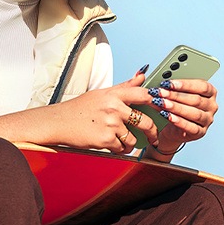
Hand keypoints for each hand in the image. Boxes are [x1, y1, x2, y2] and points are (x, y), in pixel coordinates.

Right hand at [41, 68, 158, 153]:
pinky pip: (122, 148)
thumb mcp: (102, 93)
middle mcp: (114, 107)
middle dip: (152, 132)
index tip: (164, 108)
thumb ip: (124, 86)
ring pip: (133, 138)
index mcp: (114, 94)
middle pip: (145, 122)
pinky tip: (112, 145)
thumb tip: (142, 75)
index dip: (158, 102)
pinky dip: (119, 149)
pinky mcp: (105, 139)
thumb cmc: (80, 108)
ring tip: (124, 142)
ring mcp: (110, 124)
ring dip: (132, 144)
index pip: (144, 95)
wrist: (59, 122)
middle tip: (152, 136)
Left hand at [147, 78, 217, 154]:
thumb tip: (163, 83)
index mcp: (210, 92)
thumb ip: (174, 87)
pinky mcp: (201, 132)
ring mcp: (207, 120)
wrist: (174, 127)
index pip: (202, 86)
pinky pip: (191, 127)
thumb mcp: (177, 94)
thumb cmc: (177, 106)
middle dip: (176, 95)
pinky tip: (168, 116)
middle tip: (160, 93)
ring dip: (176, 107)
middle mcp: (211, 106)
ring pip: (194, 113)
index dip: (185, 84)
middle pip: (196, 100)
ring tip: (161, 103)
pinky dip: (178, 121)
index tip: (169, 83)